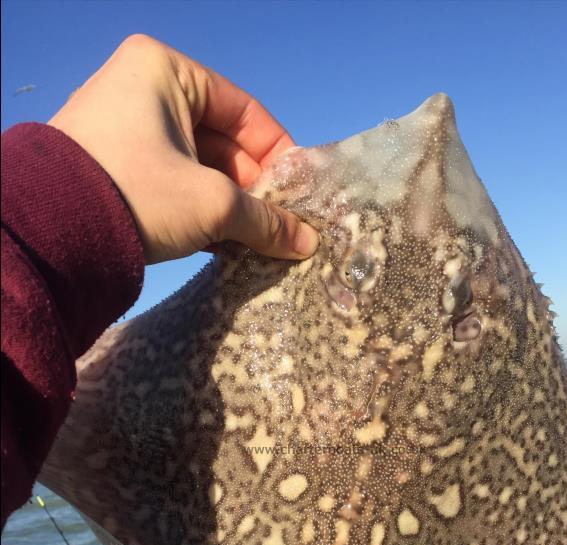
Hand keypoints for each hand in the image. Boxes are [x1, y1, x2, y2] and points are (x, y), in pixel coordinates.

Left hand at [49, 34, 318, 264]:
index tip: (300, 195)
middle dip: (254, 189)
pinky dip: (201, 211)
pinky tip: (226, 246)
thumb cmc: (138, 193)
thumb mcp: (213, 204)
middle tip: (280, 227)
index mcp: (166, 70)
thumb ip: (265, 219)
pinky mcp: (115, 167)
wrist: (53, 233)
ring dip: (231, 207)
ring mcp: (125, 128)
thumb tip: (306, 241)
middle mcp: (143, 88)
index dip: (279, 155)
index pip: (245, 111)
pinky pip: (174, 183)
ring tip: (258, 242)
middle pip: (222, 142)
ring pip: (199, 167)